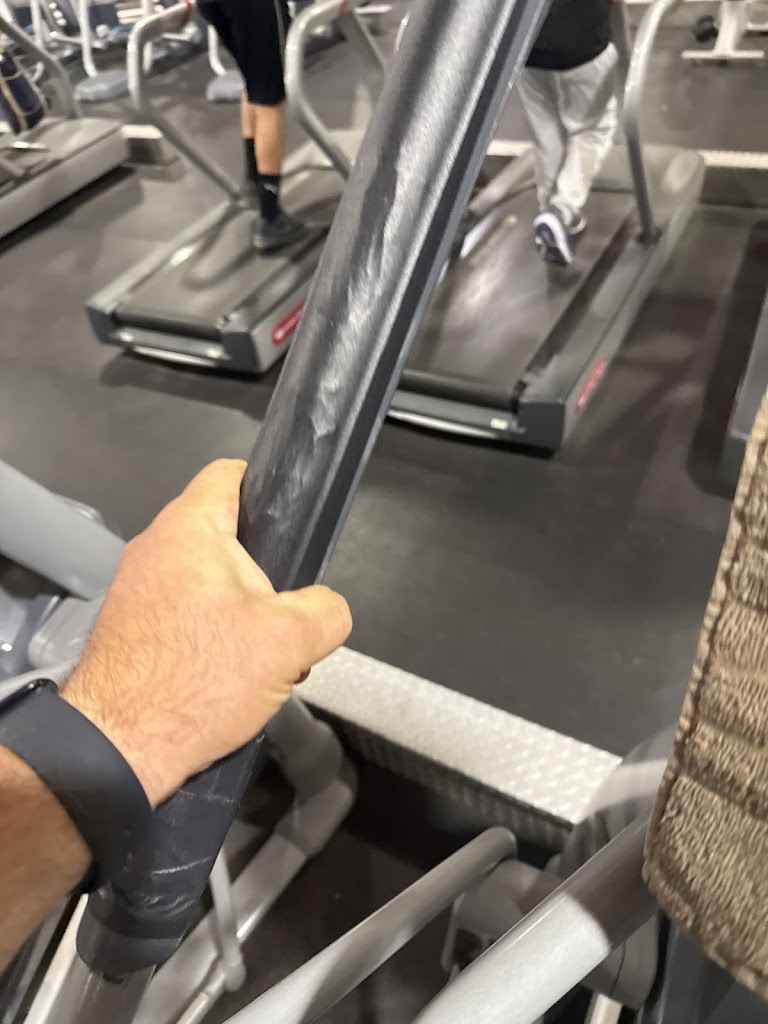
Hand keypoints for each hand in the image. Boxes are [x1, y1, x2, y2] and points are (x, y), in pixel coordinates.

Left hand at [62, 460, 351, 806]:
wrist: (119, 748)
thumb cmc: (200, 678)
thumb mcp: (290, 643)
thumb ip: (326, 611)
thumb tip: (326, 608)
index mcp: (189, 528)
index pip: (230, 474)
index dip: (268, 488)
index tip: (293, 524)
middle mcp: (154, 548)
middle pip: (227, 539)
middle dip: (266, 575)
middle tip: (288, 617)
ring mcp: (136, 590)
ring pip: (209, 583)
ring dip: (243, 615)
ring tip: (262, 659)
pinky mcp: (129, 629)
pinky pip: (184, 616)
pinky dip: (210, 638)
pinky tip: (228, 679)